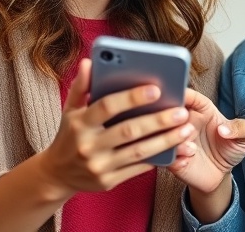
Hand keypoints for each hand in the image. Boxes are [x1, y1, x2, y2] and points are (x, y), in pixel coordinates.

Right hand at [37, 58, 194, 194]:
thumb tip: (89, 62)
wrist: (57, 175)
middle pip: (129, 130)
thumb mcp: (70, 109)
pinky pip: (138, 168)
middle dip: (158, 121)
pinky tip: (176, 148)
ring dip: (166, 141)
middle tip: (182, 111)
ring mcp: (99, 166)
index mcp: (79, 123)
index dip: (131, 97)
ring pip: (139, 151)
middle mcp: (88, 145)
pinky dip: (157, 158)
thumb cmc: (69, 135)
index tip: (157, 89)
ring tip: (186, 129)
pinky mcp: (108, 182)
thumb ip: (82, 86)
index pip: (107, 106)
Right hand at [168, 88, 244, 193]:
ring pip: (165, 133)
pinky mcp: (173, 159)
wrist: (221, 174)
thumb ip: (242, 128)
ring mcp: (177, 140)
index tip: (180, 95)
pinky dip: (175, 156)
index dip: (184, 94)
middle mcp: (185, 122)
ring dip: (174, 137)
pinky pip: (166, 155)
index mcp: (201, 109)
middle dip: (172, 113)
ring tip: (191, 147)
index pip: (190, 96)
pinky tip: (188, 160)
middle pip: (170, 111)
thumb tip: (223, 130)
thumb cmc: (230, 147)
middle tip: (185, 124)